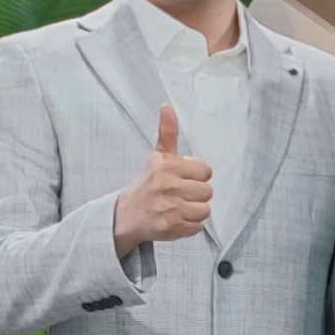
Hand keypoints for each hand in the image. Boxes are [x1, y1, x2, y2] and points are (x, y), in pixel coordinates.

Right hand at [113, 104, 212, 252]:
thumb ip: (167, 133)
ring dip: (195, 211)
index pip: (205, 171)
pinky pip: (198, 227)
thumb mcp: (158, 157)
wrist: (127, 215)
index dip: (197, 176)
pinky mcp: (171, 227)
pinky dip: (190, 225)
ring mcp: (169, 208)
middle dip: (197, 194)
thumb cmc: (148, 184)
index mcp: (167, 166)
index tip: (184, 178)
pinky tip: (177, 219)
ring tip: (180, 207)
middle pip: (208, 191)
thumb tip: (167, 106)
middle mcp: (167, 186)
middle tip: (181, 194)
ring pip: (205, 210)